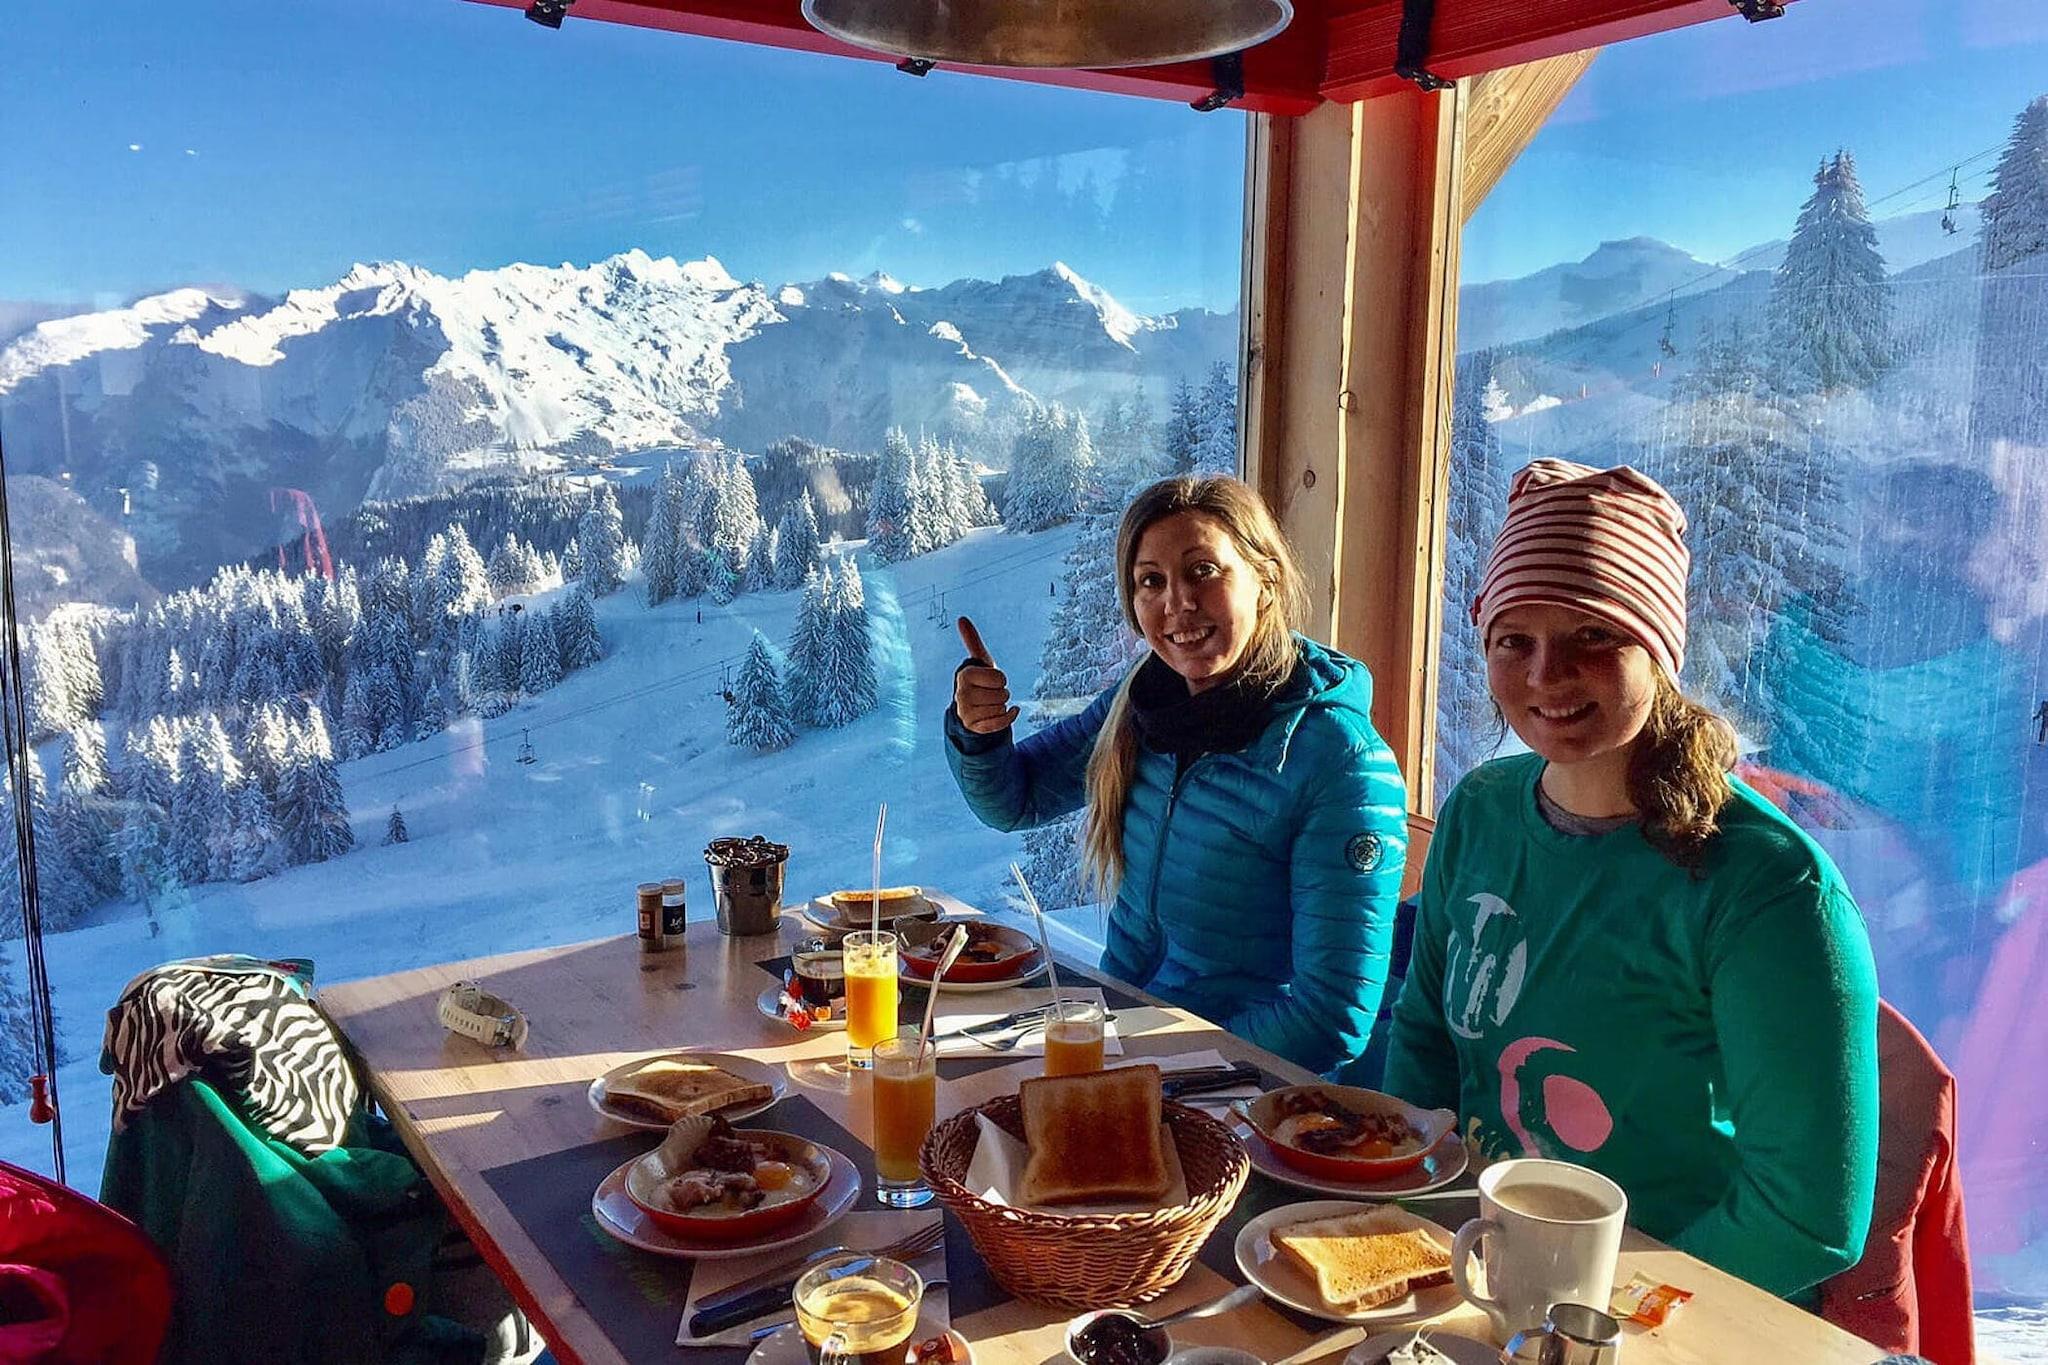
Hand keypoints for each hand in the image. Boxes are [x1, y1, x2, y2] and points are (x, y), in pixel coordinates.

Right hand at [953, 617, 1018, 734]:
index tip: (991, 680)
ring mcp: (966, 712)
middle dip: (1002, 694)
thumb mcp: (979, 662)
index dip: (1001, 679)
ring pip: (1001, 708)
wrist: (971, 708)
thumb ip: (972, 641)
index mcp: (965, 675)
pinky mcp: (974, 727)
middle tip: (991, 693)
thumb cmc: (979, 681)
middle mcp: (962, 694)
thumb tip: (961, 618)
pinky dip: (1008, 718)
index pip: (1000, 678)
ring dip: (1002, 706)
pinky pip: (1001, 723)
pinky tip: (1004, 713)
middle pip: (1002, 694)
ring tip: (990, 704)